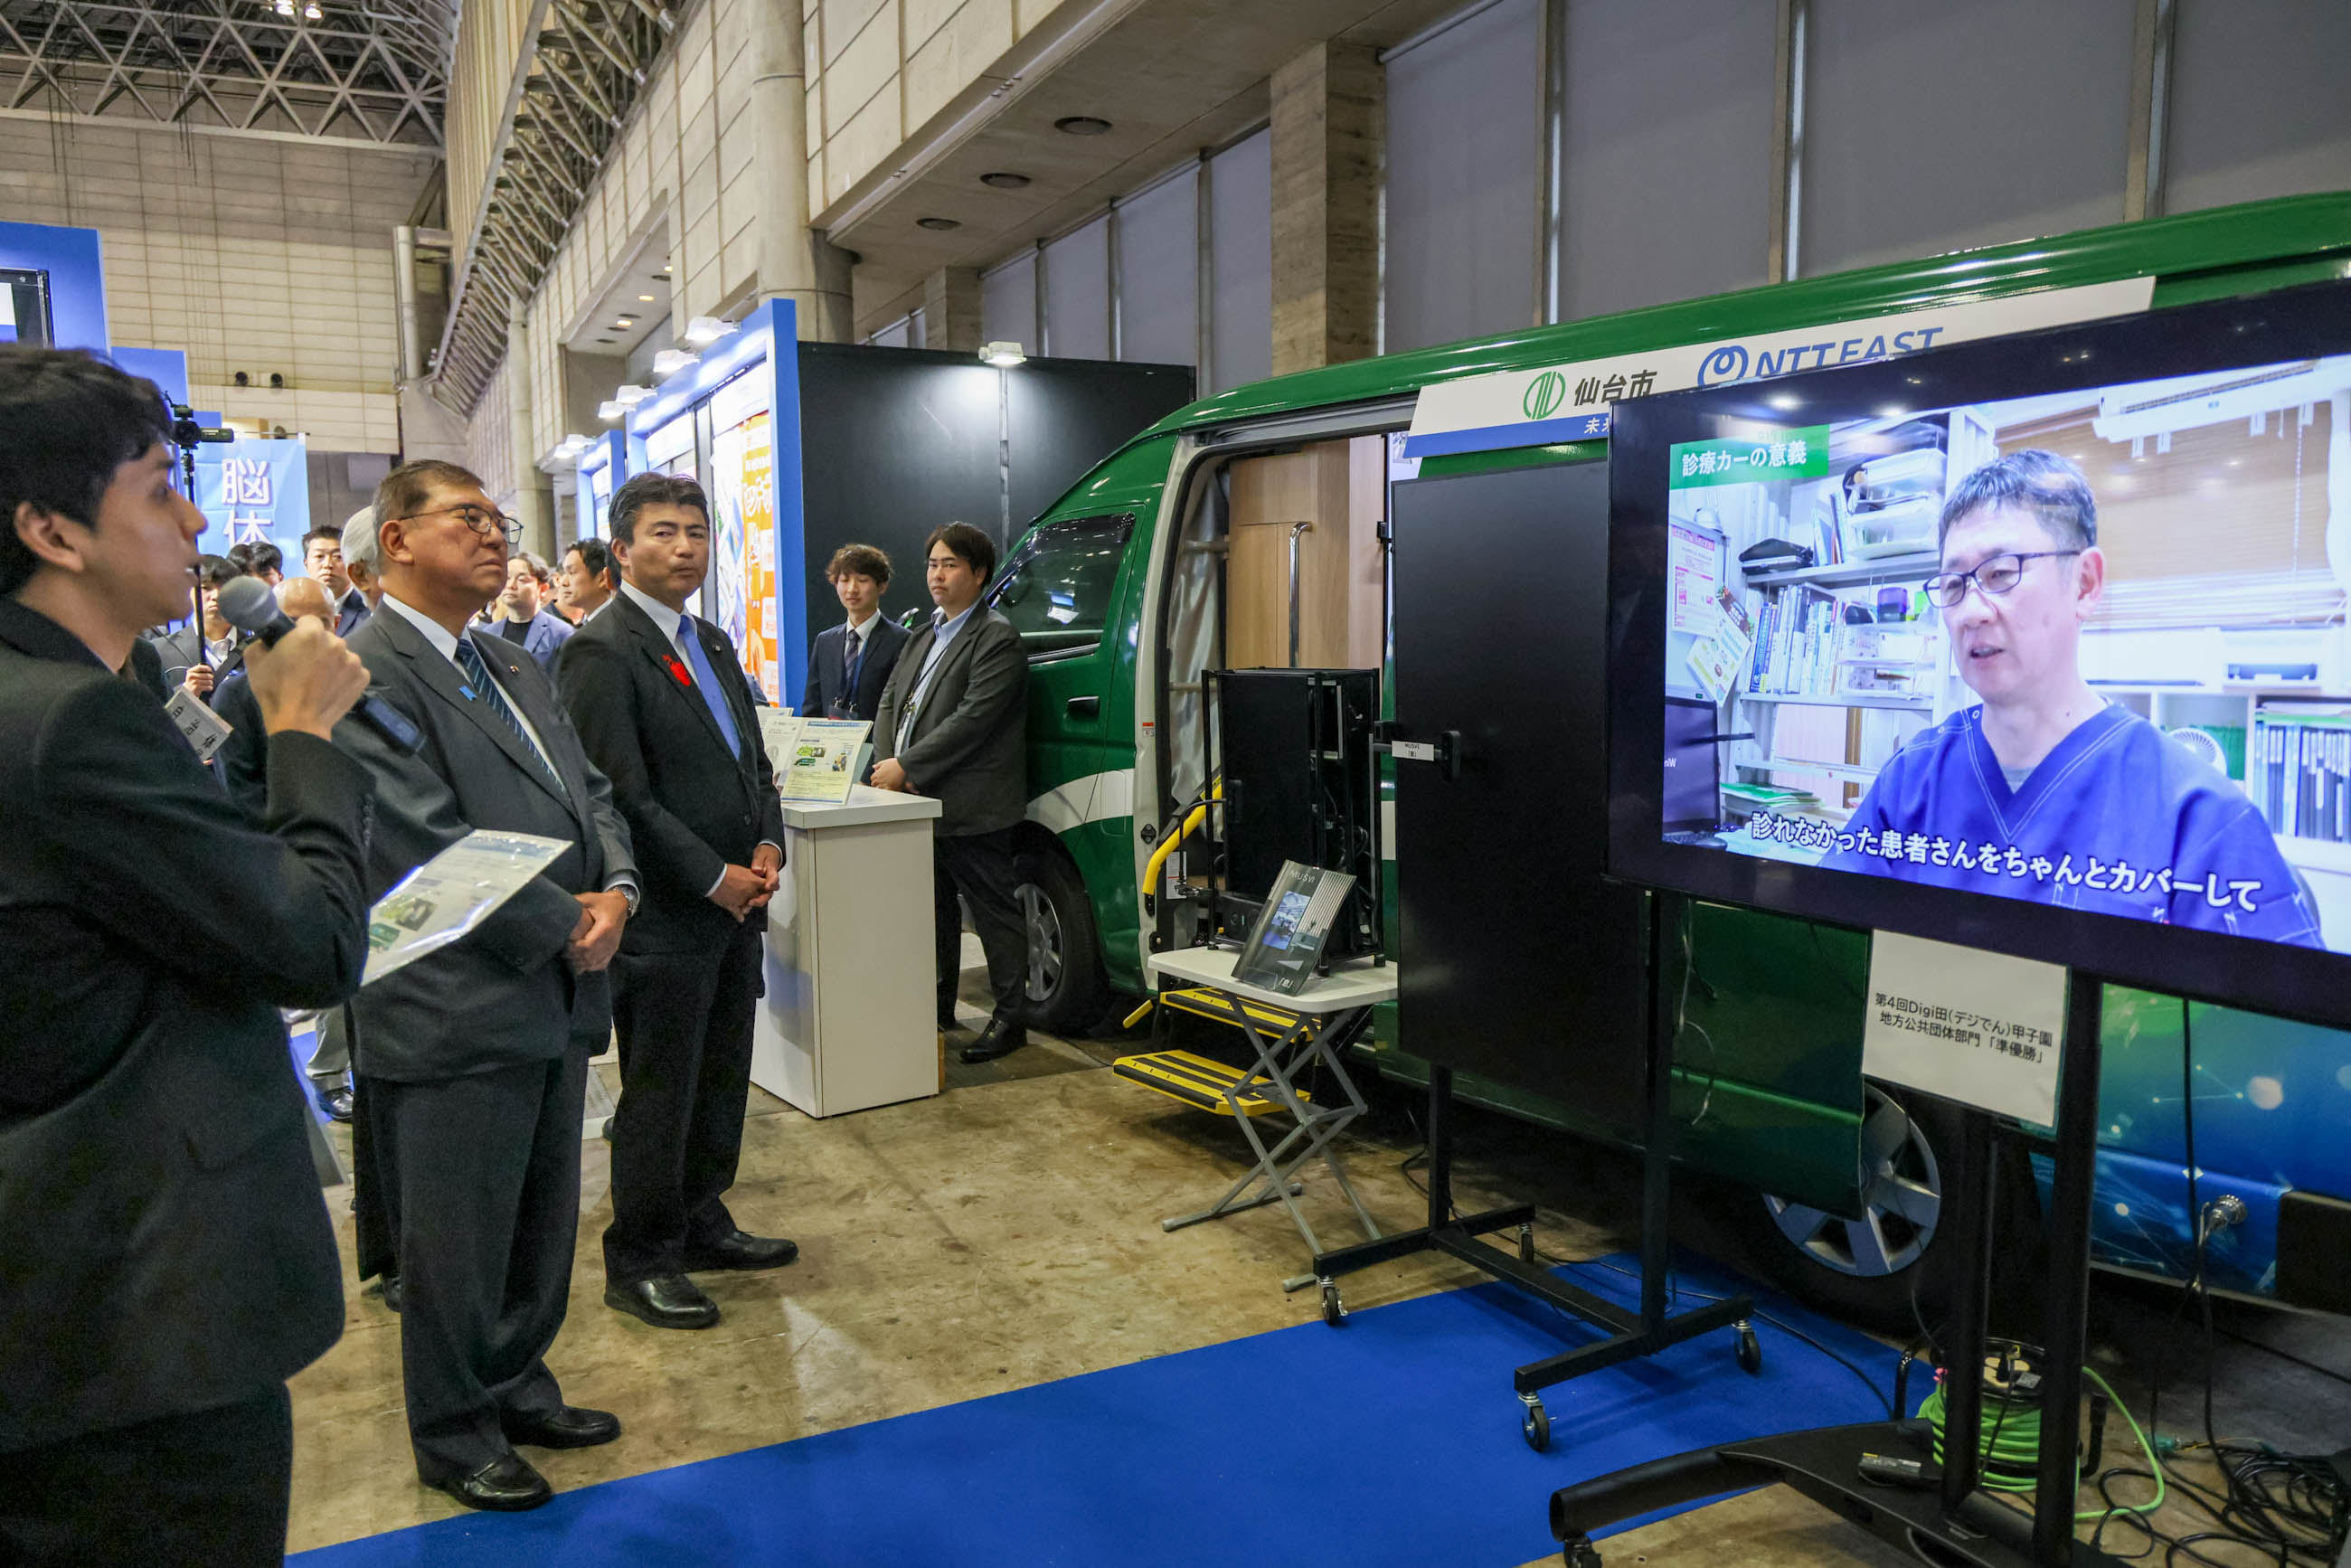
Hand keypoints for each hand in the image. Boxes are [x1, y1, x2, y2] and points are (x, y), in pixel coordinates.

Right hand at [180, 663, 213, 697]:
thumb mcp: (193, 674)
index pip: (200, 667)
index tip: (210, 670)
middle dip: (211, 677)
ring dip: (210, 683)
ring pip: (209, 681)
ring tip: (208, 684)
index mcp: (190, 671)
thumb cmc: (192, 682)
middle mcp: (191, 676)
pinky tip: (207, 688)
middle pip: (207, 675)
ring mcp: (194, 682)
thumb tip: (207, 664)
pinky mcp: (197, 688)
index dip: (207, 668)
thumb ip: (198, 670)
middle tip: (210, 678)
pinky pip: (208, 687)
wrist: (187, 691)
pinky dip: (210, 688)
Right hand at [246, 620, 368, 738]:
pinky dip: (344, 676)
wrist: (298, 723)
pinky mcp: (363, 678)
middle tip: (304, 665)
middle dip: (316, 647)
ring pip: (340, 654)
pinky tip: (331, 688)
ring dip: (331, 662)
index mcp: (310, 633)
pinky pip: (352, 671)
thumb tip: (269, 638)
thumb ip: (263, 640)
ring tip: (318, 680)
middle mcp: (337, 642)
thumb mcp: (255, 660)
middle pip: (326, 638)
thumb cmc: (274, 690)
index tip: (293, 645)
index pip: (308, 621)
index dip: (299, 631)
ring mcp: (353, 660)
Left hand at [567, 889, 627, 971]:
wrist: (621, 905)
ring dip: (580, 963)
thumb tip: (557, 906)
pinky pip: (601, 964)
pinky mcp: (613, 950)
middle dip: (574, 957)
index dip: (574, 949)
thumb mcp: (589, 898)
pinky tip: (580, 963)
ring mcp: (613, 946)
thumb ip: (574, 902)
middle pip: (590, 957)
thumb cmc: (602, 901)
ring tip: (569, 959)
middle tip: (563, 953)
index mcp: (606, 927)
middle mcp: (611, 940)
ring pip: (594, 963)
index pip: (587, 945)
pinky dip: (589, 966)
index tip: (564, 945)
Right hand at [709, 863, 765, 920]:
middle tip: (753, 897)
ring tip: (744, 905)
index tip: (766, 890)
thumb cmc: (726, 871)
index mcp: (754, 882)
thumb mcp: (743, 869)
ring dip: (747, 907)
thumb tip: (757, 875)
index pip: (768, 887)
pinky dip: (739, 917)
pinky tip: (740, 918)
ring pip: (749, 908)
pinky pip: (739, 915)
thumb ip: (752, 875)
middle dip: (757, 899)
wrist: (714, 877)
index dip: (767, 889)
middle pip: (759, 899)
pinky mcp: (732, 906)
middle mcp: (750, 892)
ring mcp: (741, 901)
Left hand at [748, 842, 782, 908]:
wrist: (767, 854)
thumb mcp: (761, 854)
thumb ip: (758, 861)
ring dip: (756, 901)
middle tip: (751, 901)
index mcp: (772, 871)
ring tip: (746, 905)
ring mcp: (765, 884)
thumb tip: (757, 870)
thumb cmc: (765, 853)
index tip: (767, 886)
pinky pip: (757, 895)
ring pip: (763, 896)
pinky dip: (751, 900)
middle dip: (761, 899)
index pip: (774, 878)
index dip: (771, 883)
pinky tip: (743, 905)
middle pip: (769, 892)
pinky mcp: (760, 887)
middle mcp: (770, 880)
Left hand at [870, 756, 908, 792]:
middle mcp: (880, 780)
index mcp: (877, 774)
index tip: (877, 778)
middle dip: (876, 783)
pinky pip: (886, 791)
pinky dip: (887, 790)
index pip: (872, 778)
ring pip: (879, 789)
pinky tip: (889, 788)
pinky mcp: (891, 788)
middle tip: (880, 782)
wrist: (903, 766)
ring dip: (881, 787)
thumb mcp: (885, 762)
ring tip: (884, 785)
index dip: (874, 778)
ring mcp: (885, 784)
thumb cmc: (895, 763)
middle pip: (874, 784)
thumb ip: (878, 765)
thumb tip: (873, 766)